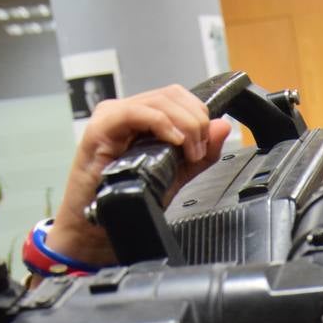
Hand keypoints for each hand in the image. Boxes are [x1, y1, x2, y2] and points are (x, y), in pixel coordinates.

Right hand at [50, 85, 232, 266]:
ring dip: (184, 126)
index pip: (178, 97)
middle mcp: (127, 112)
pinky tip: (173, 142)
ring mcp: (112, 117)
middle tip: (197, 152)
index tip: (205, 146)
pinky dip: (161, 124)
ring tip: (188, 153)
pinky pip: (134, 113)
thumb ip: (202, 153)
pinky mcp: (100, 128)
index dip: (199, 115)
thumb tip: (222, 126)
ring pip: (159, 101)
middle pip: (172, 94)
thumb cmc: (131, 201)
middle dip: (196, 121)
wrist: (99, 228)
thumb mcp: (177, 175)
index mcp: (144, 119)